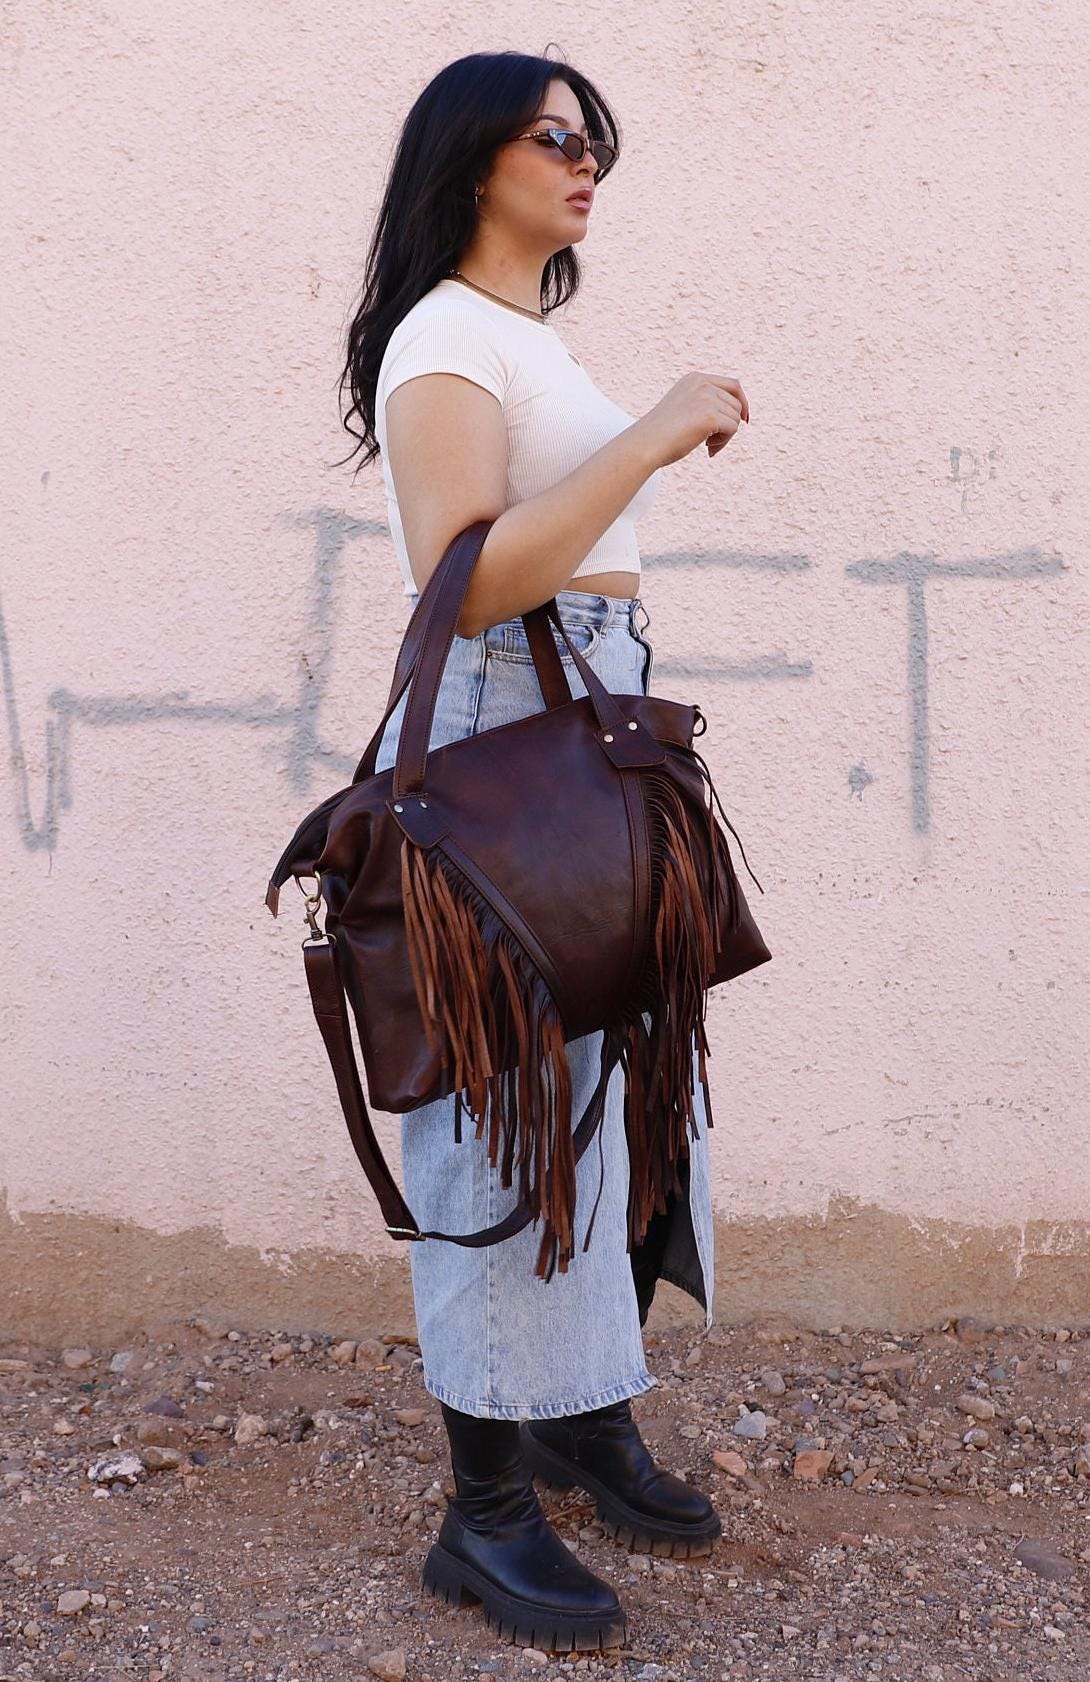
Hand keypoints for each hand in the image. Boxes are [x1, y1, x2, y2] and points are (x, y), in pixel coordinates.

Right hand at [634, 372, 749, 467]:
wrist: (645, 444)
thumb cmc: (661, 434)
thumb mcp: (684, 409)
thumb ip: (706, 404)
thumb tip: (739, 415)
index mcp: (695, 379)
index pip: (733, 385)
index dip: (742, 402)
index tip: (744, 419)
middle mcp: (702, 384)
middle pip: (736, 404)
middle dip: (728, 425)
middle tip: (711, 442)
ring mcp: (706, 398)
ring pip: (735, 418)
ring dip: (725, 436)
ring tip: (707, 446)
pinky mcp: (710, 416)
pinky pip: (732, 429)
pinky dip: (723, 442)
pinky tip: (707, 449)